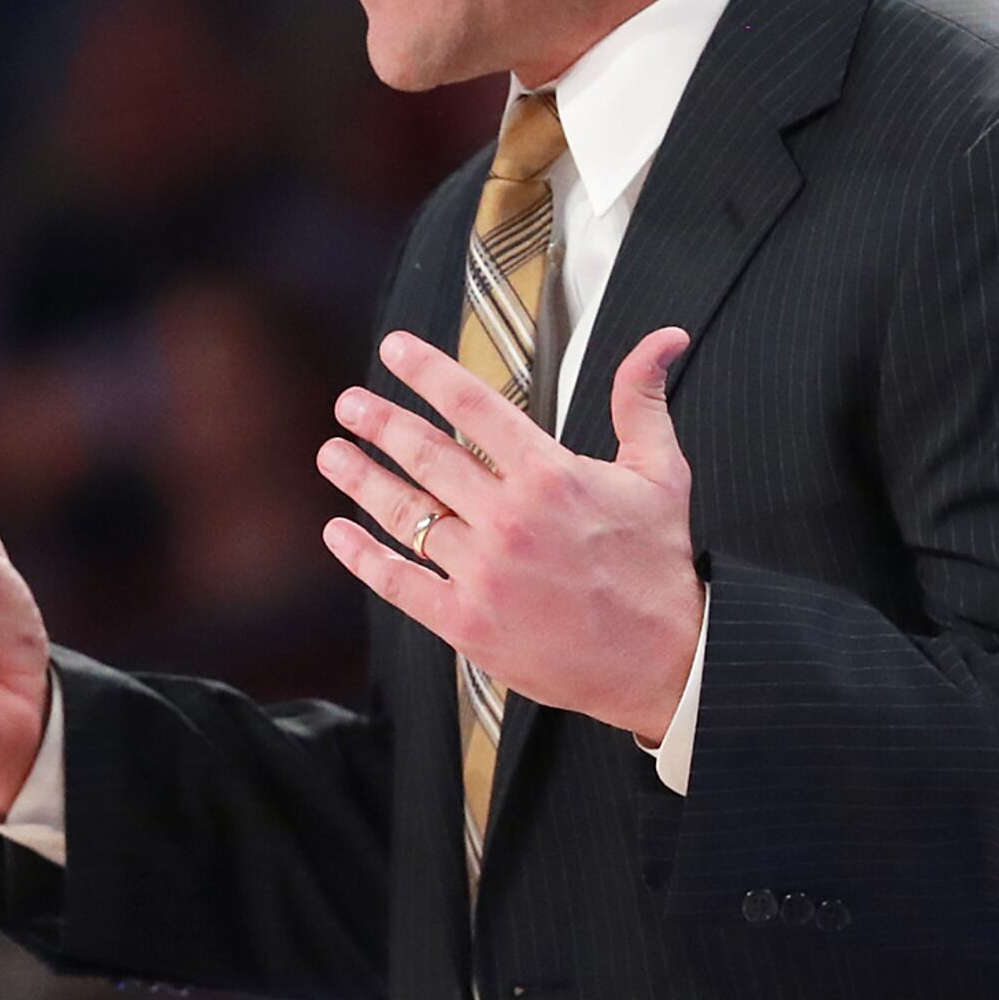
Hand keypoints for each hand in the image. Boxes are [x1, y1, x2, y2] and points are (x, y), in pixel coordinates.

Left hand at [318, 327, 703, 743]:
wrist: (666, 661)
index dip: (426, 370)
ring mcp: (484, 572)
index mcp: (550, 475)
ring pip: (405, 513)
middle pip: (426, 454)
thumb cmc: (658, 565)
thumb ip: (641, 400)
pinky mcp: (467, 622)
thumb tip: (661, 338)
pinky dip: (361, 555)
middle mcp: (510, 518)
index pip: (473, 404)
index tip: (393, 349)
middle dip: (380, 422)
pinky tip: (337, 532)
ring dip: (360, 478)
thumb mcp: (661, 472)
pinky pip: (398, 581)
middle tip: (349, 403)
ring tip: (332, 454)